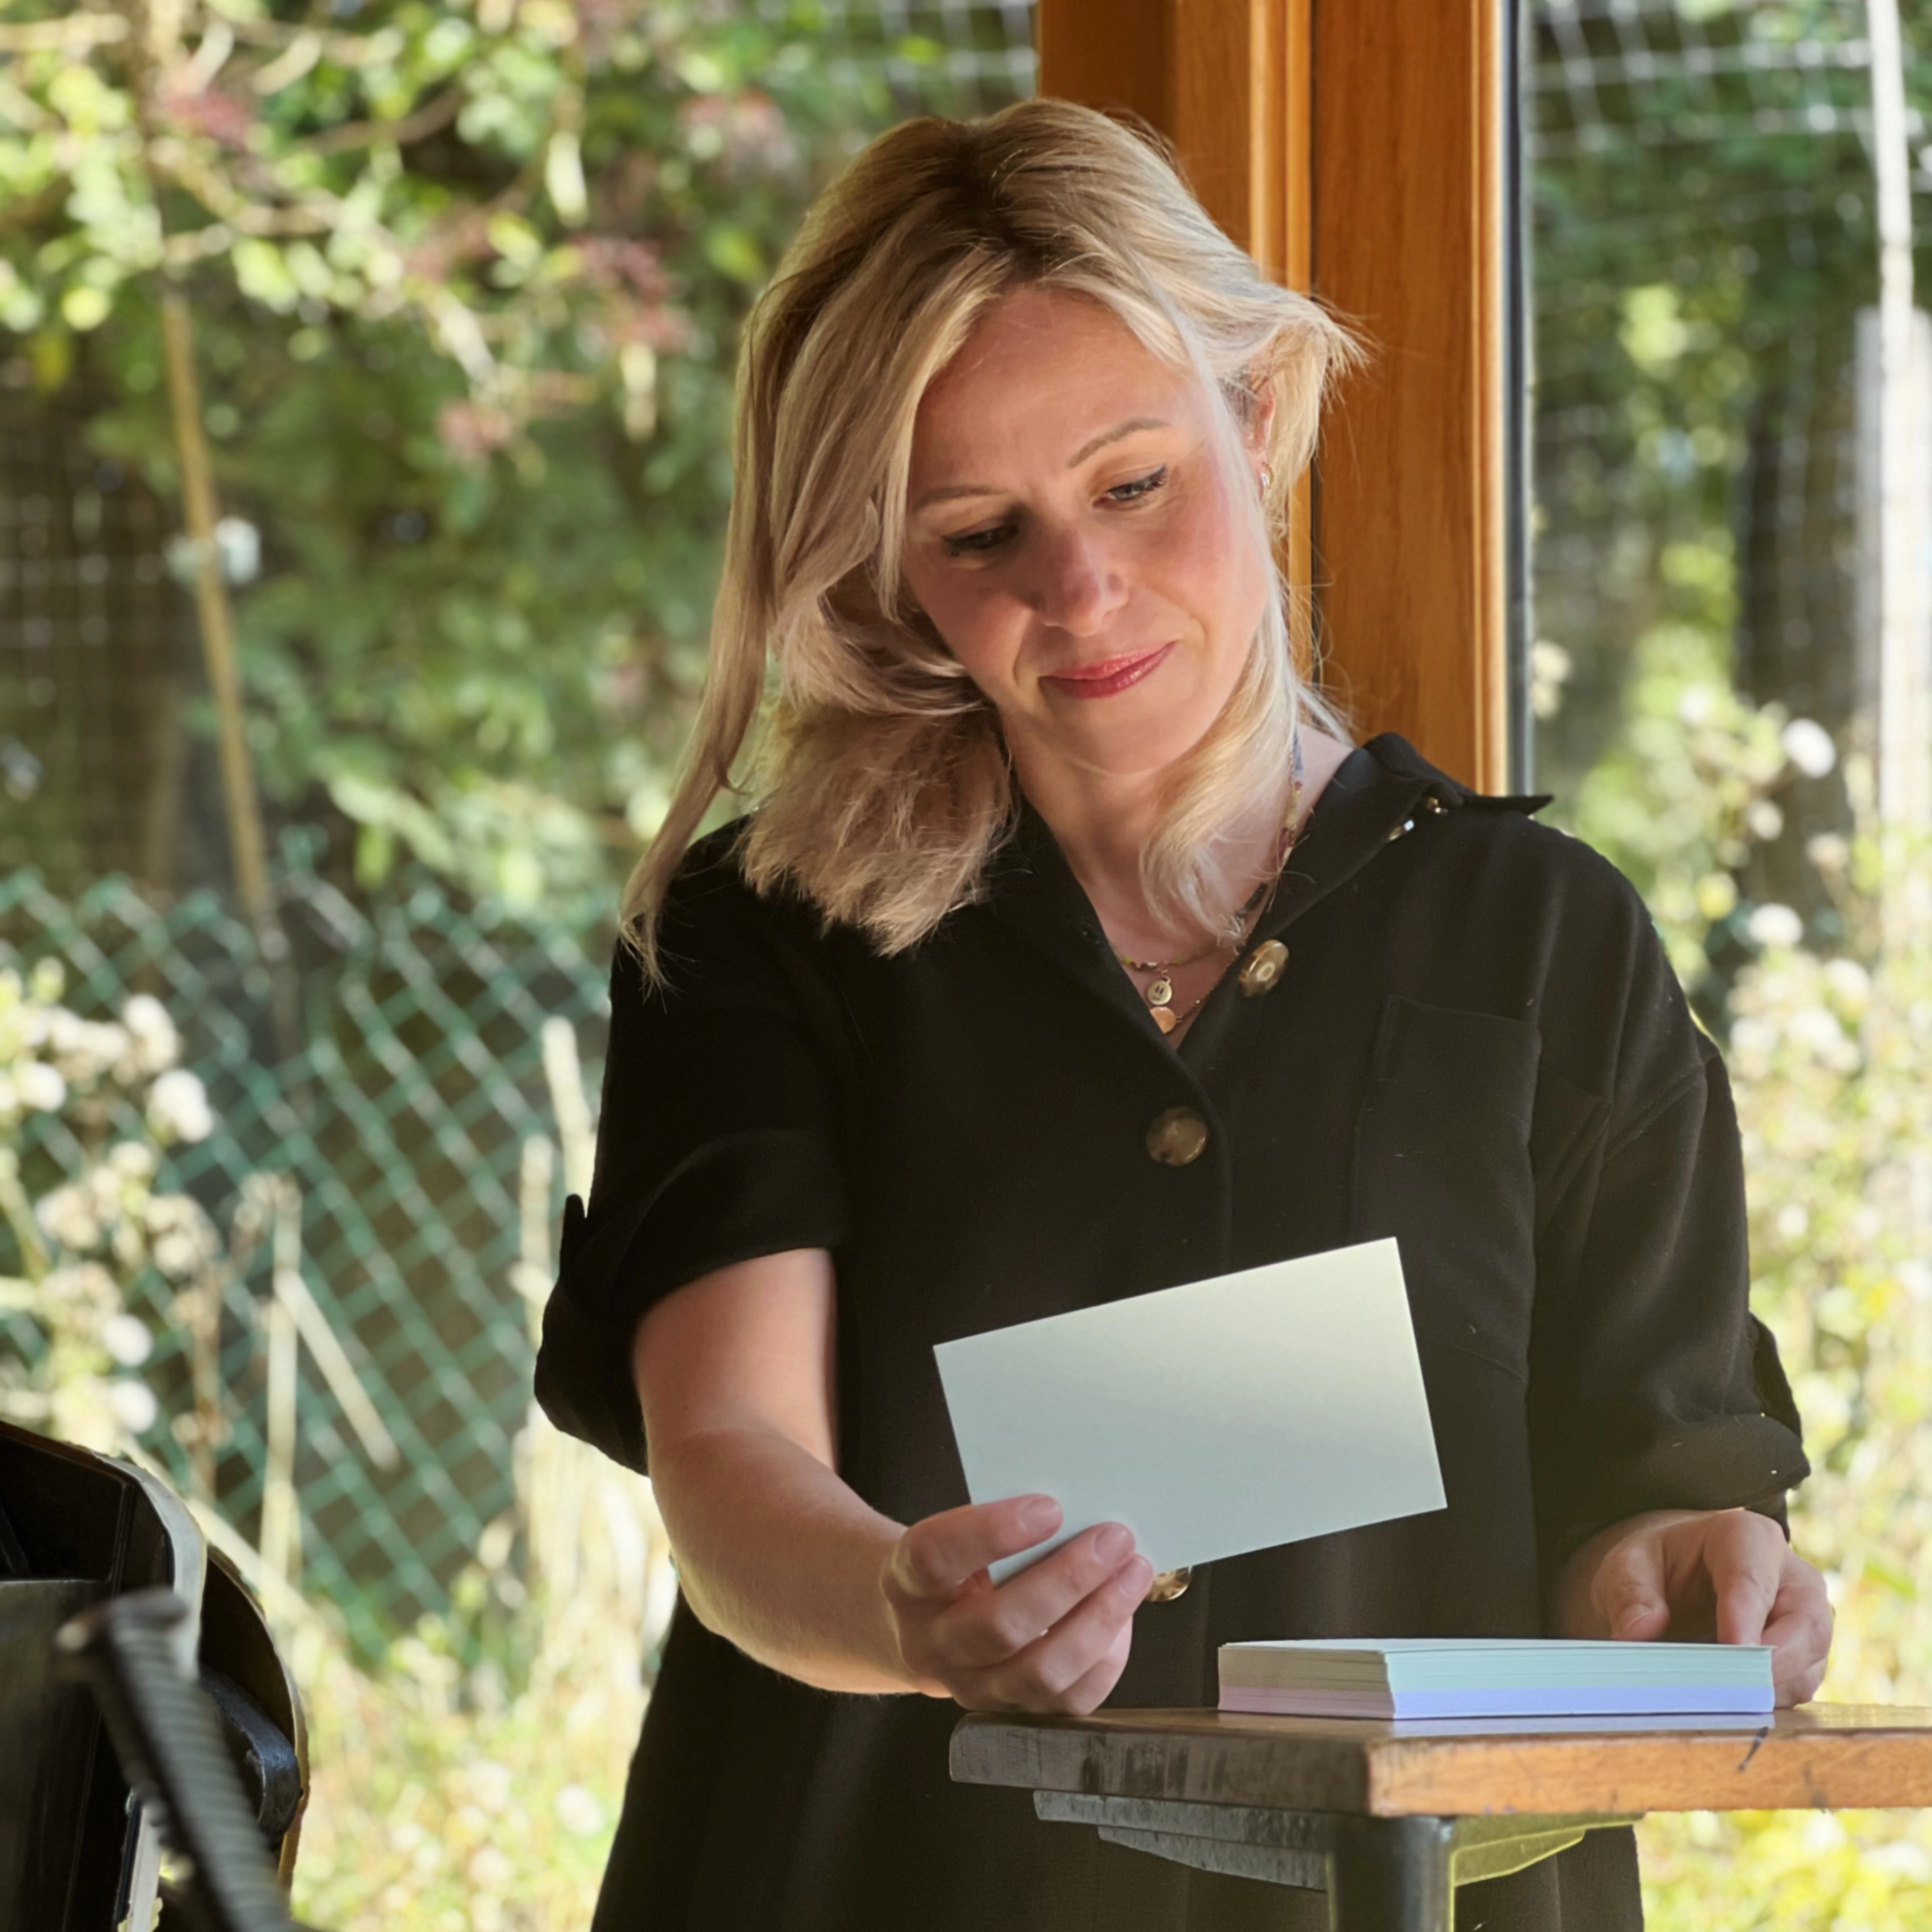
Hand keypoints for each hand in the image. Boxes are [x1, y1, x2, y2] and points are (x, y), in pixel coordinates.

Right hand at [882, 1494, 1153, 1713]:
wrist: (923, 1626)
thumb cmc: (954, 1566)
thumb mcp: (953, 1534)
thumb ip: (998, 1524)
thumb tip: (1080, 1508)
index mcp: (907, 1584)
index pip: (935, 1559)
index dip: (992, 1532)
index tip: (1049, 1507)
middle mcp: (933, 1646)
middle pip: (998, 1626)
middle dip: (1068, 1580)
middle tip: (1113, 1539)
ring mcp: (973, 1689)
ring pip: (1040, 1672)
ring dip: (1098, 1620)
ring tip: (1133, 1573)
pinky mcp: (1013, 1713)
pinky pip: (1069, 1702)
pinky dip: (1106, 1658)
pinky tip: (1122, 1618)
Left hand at [1559, 1507, 1832, 1705]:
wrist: (1675, 1579)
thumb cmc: (1657, 1565)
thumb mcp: (1628, 1565)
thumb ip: (1630, 1593)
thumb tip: (1639, 1631)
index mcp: (1749, 1538)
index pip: (1753, 1577)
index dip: (1744, 1615)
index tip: (1731, 1648)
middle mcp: (1792, 1579)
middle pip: (1806, 1625)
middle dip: (1771, 1663)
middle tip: (1728, 1691)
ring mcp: (1805, 1624)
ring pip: (1806, 1666)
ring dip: (1765, 1691)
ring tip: (1714, 1703)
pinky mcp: (1802, 1663)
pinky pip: (1796, 1691)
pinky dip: (1763, 1705)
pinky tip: (1725, 1709)